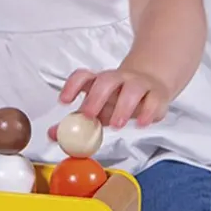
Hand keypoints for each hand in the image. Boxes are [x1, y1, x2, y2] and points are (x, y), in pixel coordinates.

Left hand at [47, 67, 169, 138]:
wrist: (150, 86)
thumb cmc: (118, 99)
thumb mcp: (97, 109)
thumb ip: (75, 121)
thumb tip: (53, 134)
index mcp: (99, 81)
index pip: (83, 76)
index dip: (72, 86)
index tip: (64, 101)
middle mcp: (118, 79)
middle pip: (106, 80)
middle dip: (96, 97)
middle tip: (90, 115)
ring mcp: (139, 84)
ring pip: (132, 88)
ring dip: (123, 106)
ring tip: (116, 124)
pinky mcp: (157, 95)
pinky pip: (154, 100)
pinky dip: (148, 112)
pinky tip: (142, 123)